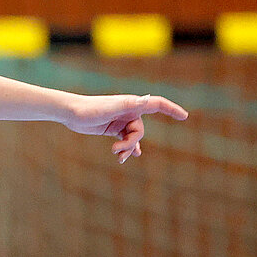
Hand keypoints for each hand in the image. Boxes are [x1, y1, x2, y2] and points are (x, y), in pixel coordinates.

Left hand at [60, 93, 188, 163]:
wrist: (72, 113)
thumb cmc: (91, 108)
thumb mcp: (111, 108)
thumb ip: (128, 104)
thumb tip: (147, 100)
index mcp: (132, 104)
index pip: (157, 104)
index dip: (172, 109)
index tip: (184, 116)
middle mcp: (129, 111)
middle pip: (140, 130)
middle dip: (131, 142)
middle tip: (116, 150)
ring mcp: (121, 120)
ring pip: (133, 138)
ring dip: (127, 148)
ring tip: (118, 156)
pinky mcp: (113, 128)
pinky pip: (126, 139)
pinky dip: (128, 148)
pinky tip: (129, 156)